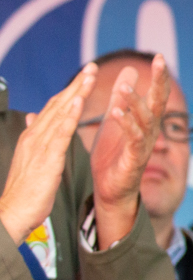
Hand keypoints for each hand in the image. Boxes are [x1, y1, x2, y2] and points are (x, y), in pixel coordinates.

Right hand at [0, 65, 96, 243]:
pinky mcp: (47, 158)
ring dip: (76, 93)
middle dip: (76, 84)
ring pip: (60, 113)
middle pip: (58, 104)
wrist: (13, 212)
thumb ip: (35, 136)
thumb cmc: (25, 189)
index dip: (70, 90)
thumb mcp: (31, 158)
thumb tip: (32, 117)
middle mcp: (35, 136)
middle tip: (92, 67)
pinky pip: (60, 133)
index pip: (54, 107)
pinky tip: (78, 103)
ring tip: (89, 77)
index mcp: (34, 136)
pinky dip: (69, 116)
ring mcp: (40, 146)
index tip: (84, 75)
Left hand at [88, 54, 170, 248]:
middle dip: (159, 82)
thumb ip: (123, 96)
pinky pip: (133, 139)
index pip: (157, 94)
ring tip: (125, 87)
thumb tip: (130, 70)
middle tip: (160, 62)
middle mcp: (151, 130)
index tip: (159, 57)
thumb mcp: (116, 118)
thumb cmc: (114, 154)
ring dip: (136, 102)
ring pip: (145, 119)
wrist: (110, 189)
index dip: (159, 76)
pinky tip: (117, 111)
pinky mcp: (134, 159)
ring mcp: (144, 145)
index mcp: (146, 120)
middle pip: (159, 102)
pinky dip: (126, 124)